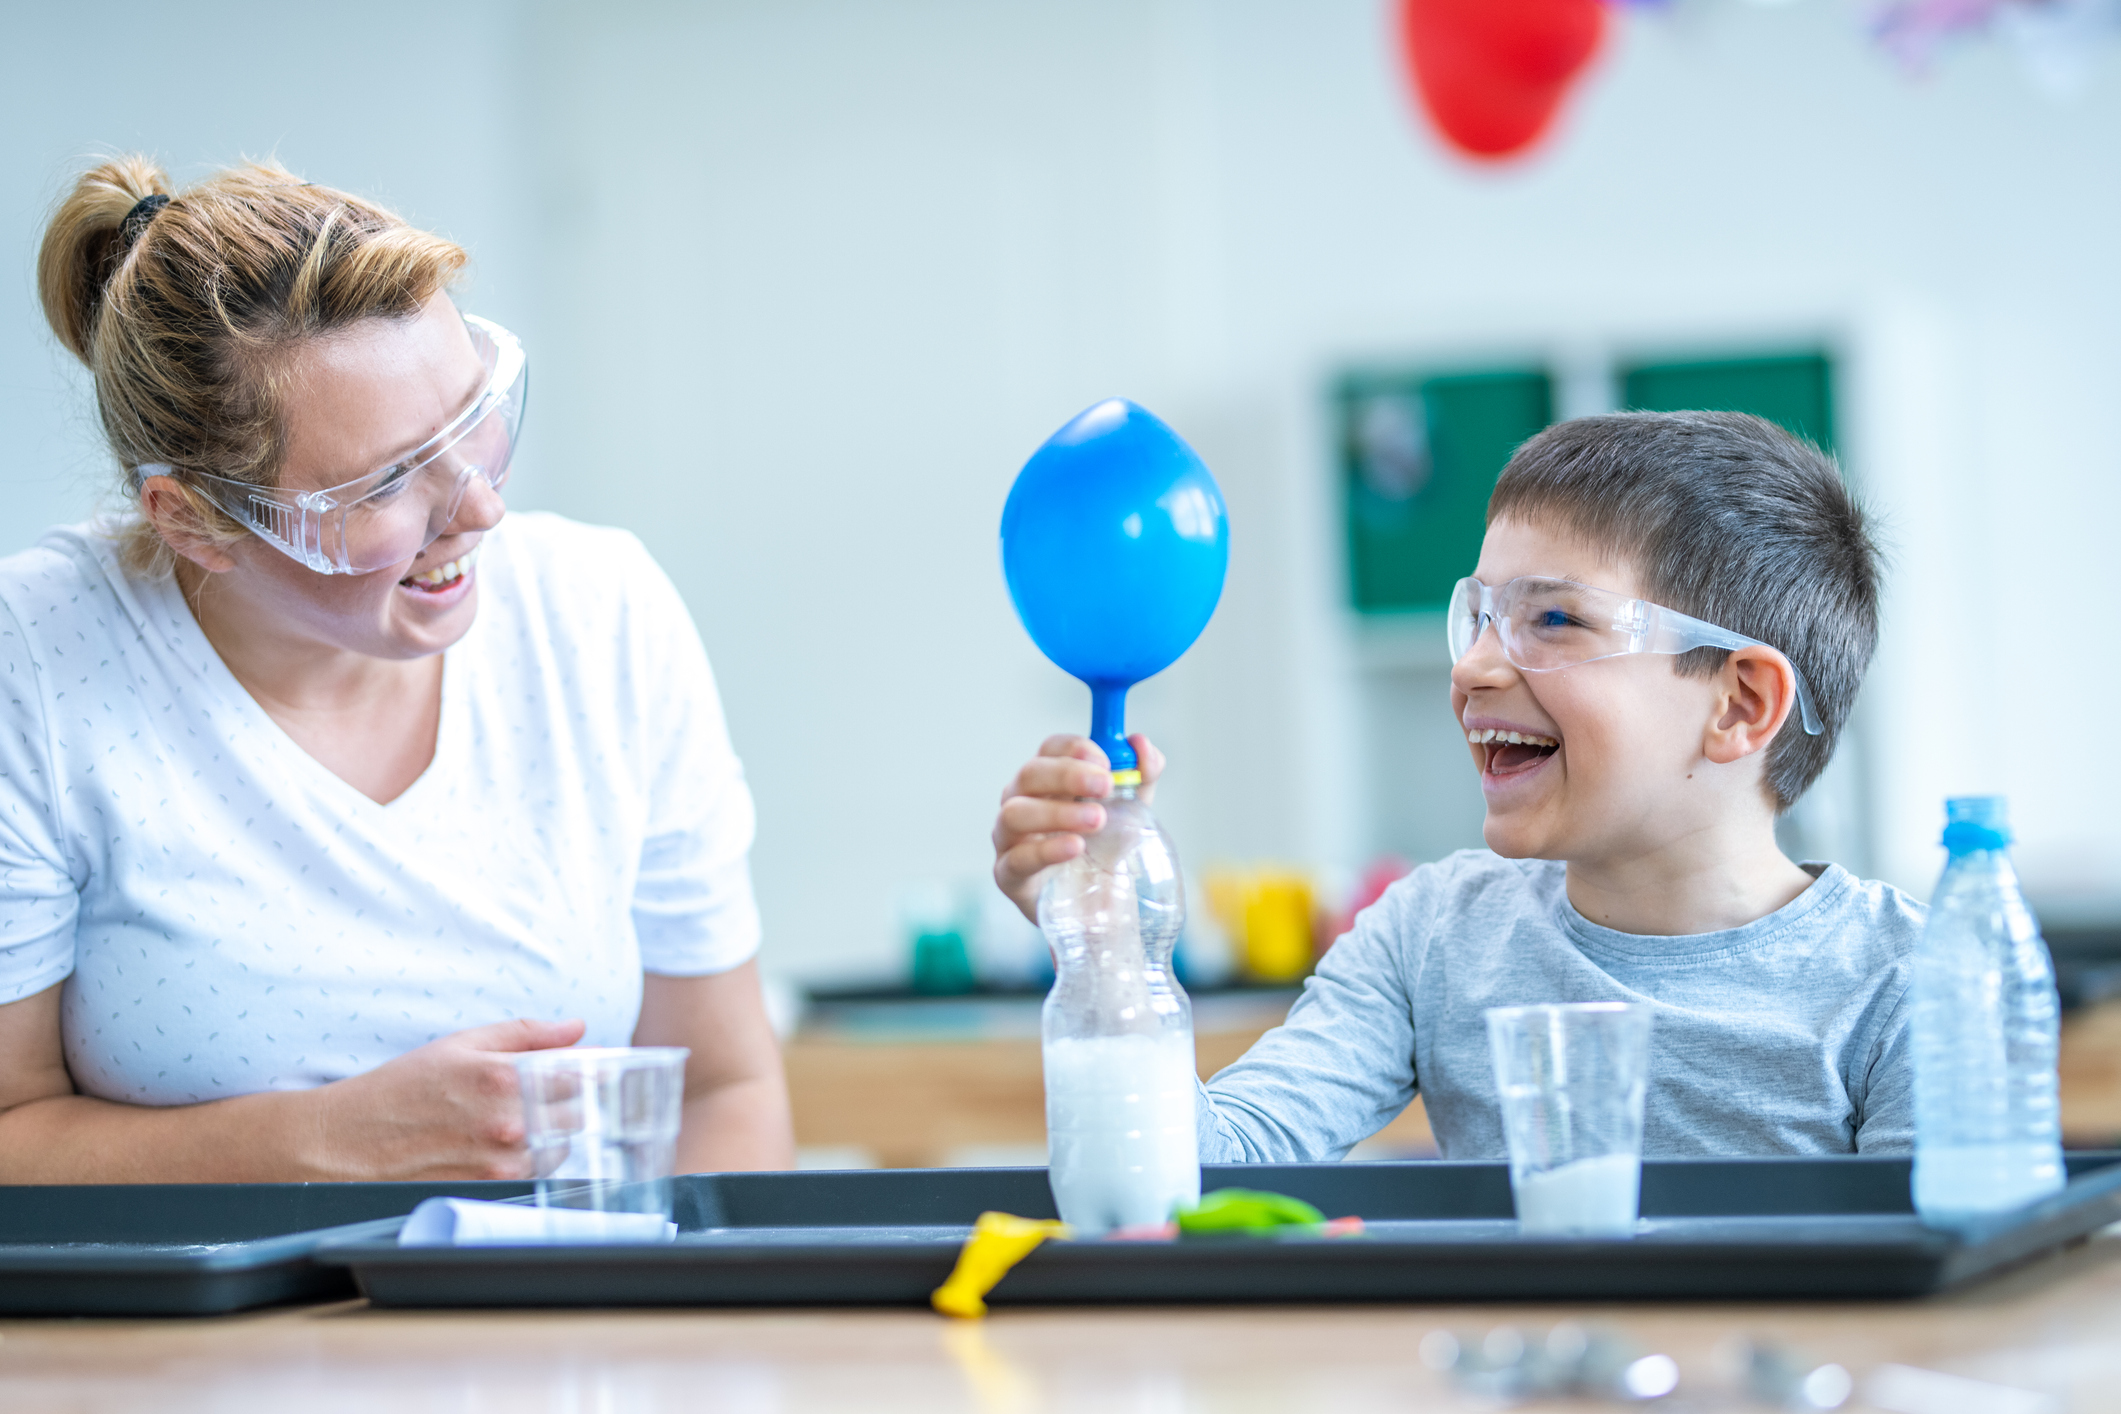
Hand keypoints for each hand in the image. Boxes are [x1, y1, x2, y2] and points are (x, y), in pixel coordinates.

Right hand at [309, 1017, 585, 1179]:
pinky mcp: (490, 1191)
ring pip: (561, 1149)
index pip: (581, 1074)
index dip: (595, 1071)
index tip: (601, 1070)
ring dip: (554, 1134)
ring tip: (518, 1121)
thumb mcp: (460, 1044)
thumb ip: (526, 1034)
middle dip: (575, 1103)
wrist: (344, 1144)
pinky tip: (504, 1148)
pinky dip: (531, 1161)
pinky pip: (534, 1175)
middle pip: (579, 1114)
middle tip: (558, 1096)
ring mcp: (502, 1164)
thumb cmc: (400, 1089)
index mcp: (504, 1078)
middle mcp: (509, 1124)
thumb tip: (578, 1027)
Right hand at [991, 733, 1163, 922]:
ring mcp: (1009, 838)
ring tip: (1096, 820)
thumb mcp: (1130, 812)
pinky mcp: (1008, 875)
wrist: (1097, 908)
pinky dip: (1046, 850)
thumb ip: (1141, 777)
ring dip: (1057, 812)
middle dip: (1068, 774)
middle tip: (1106, 785)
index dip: (1075, 748)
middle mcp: (1022, 801)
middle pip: (1030, 773)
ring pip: (1015, 813)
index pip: (1050, 749)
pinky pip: (1017, 859)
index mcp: (1048, 781)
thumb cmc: (1103, 851)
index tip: (1105, 759)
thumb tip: (1141, 744)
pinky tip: (1075, 847)